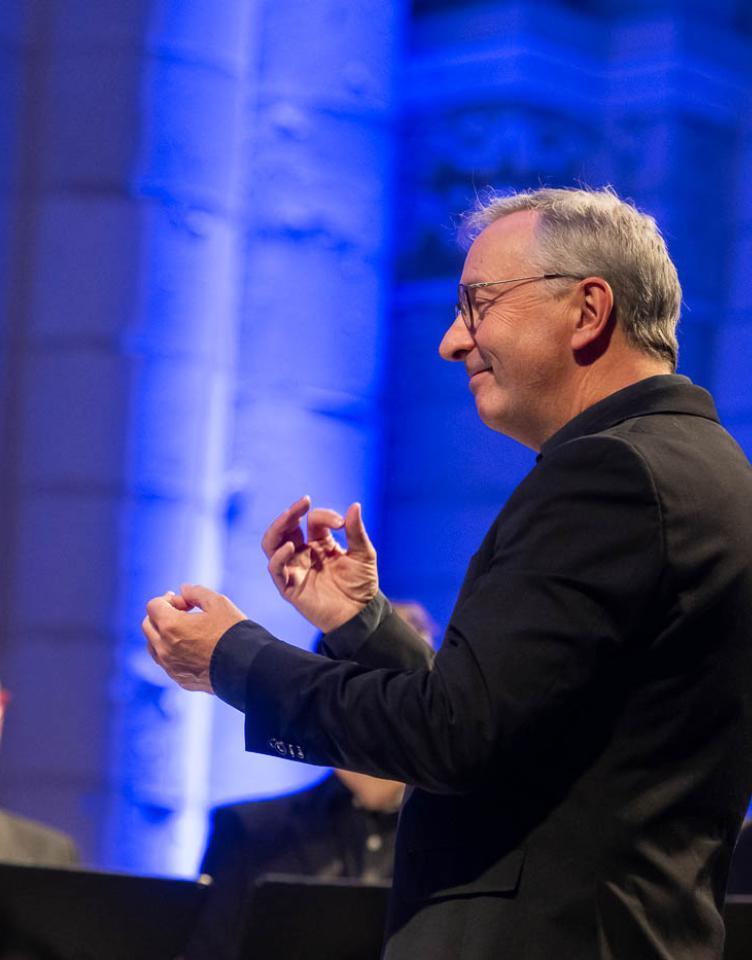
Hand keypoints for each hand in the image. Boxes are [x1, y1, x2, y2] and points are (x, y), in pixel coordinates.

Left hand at [142, 585, 246, 691]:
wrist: (246, 667)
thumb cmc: (232, 632)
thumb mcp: (218, 603)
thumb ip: (196, 592)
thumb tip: (183, 590)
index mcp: (170, 626)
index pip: (153, 606)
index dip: (168, 599)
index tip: (187, 604)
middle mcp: (164, 648)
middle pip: (148, 625)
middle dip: (162, 615)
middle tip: (184, 613)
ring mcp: (170, 666)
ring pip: (153, 645)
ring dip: (163, 634)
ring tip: (187, 630)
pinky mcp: (179, 679)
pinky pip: (166, 662)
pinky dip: (171, 651)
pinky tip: (192, 648)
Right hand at [262, 496, 377, 631]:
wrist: (360, 614)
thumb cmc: (361, 584)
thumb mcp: (363, 554)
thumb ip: (356, 531)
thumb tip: (355, 505)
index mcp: (319, 543)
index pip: (312, 521)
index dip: (325, 516)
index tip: (341, 523)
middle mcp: (303, 553)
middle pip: (285, 528)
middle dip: (291, 513)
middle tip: (303, 502)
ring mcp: (294, 569)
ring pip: (272, 544)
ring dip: (278, 527)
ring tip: (290, 516)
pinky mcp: (289, 586)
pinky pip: (275, 568)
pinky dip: (279, 556)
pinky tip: (290, 546)